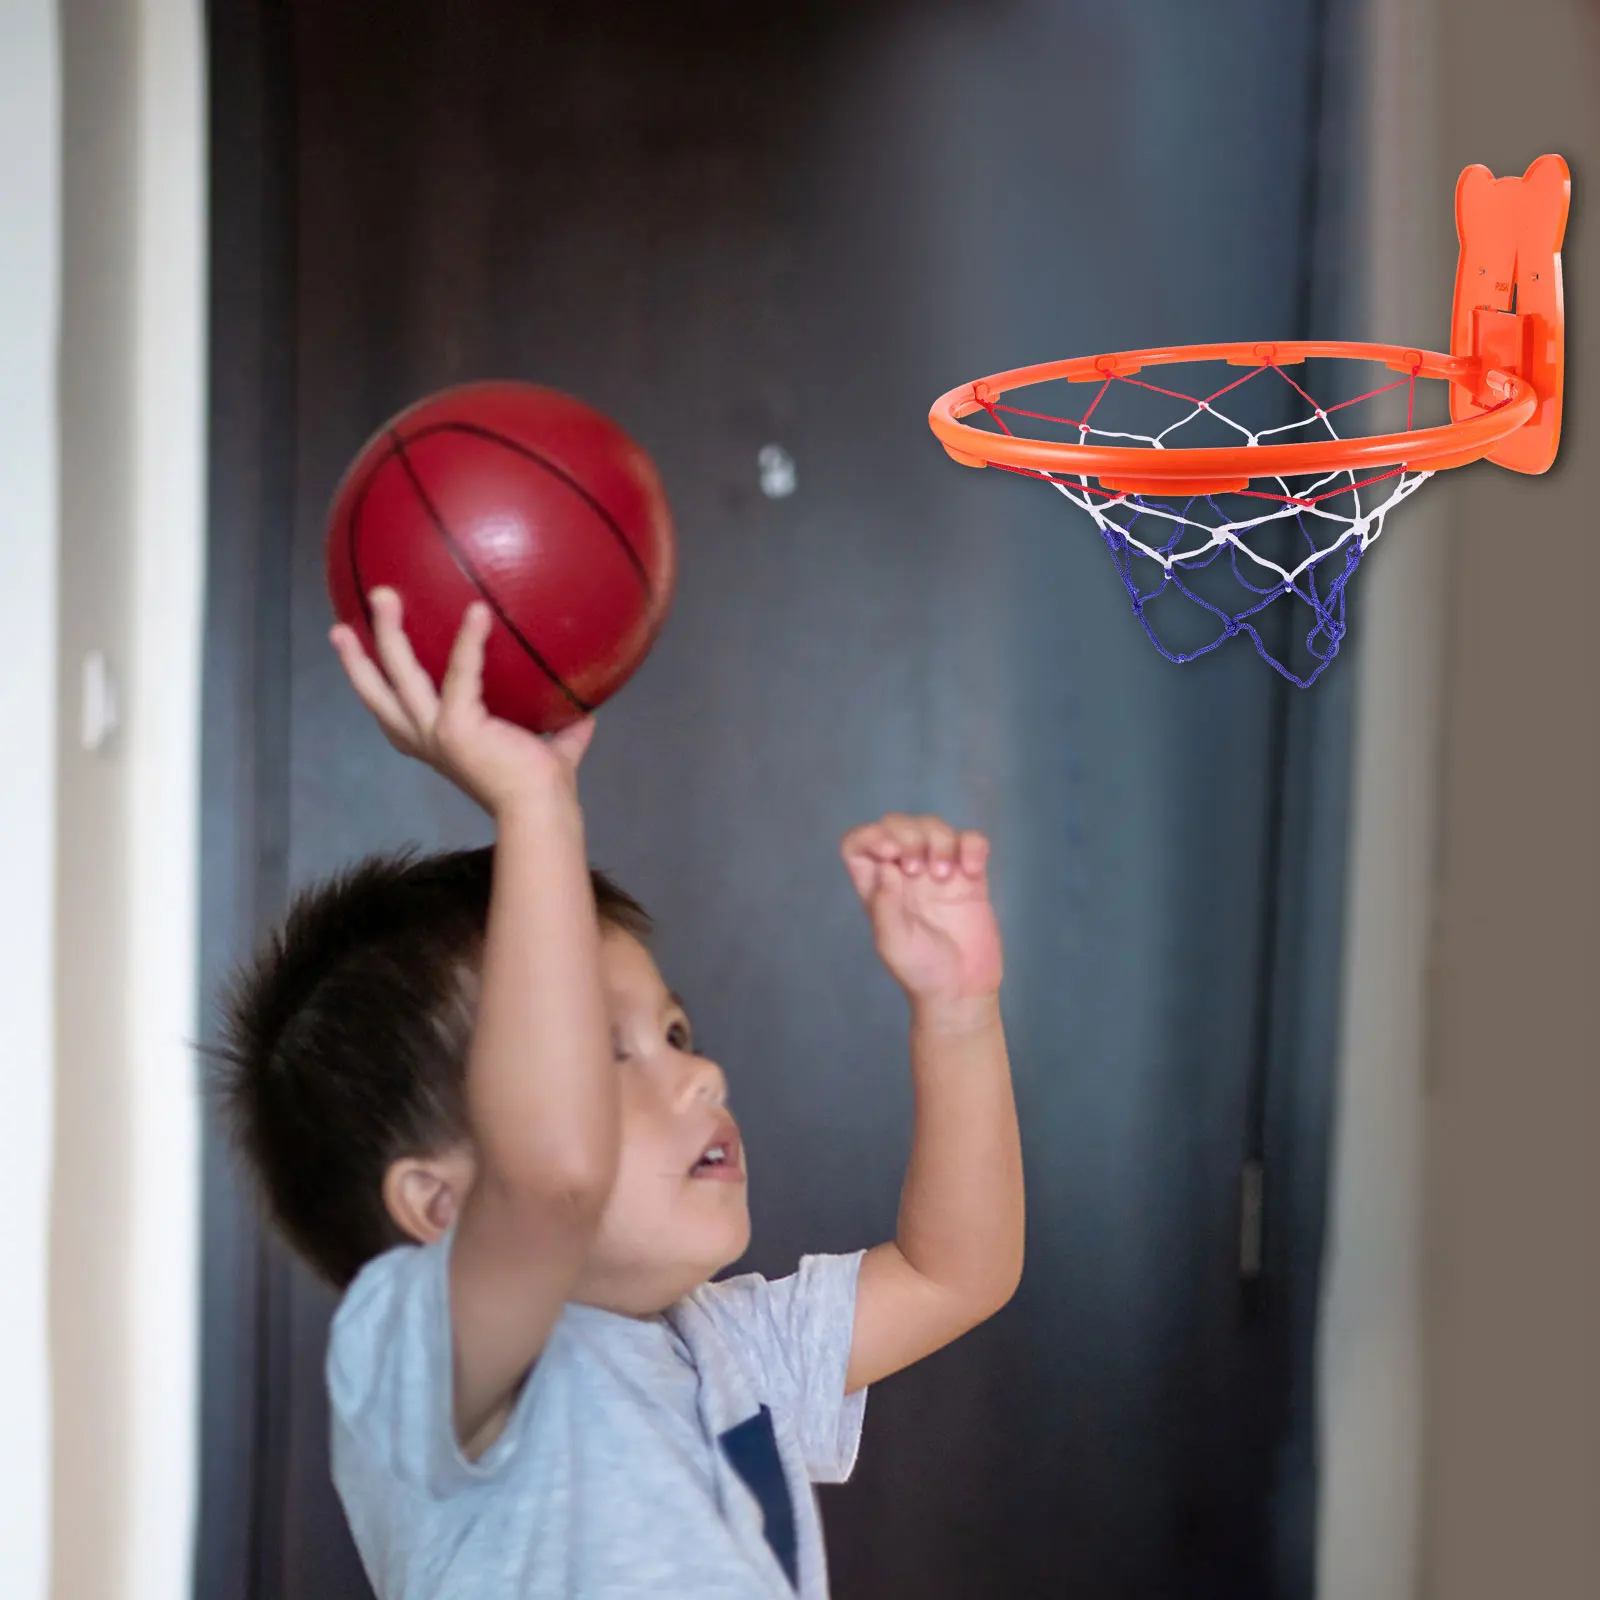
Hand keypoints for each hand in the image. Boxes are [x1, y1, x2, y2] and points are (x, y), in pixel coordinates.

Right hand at [330, 588, 593, 816]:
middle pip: (378, 693)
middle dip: (356, 658)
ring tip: (382, 595)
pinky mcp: (456, 727)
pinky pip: (460, 673)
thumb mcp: (547, 753)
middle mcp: (426, 739)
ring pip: (400, 675)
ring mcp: (436, 733)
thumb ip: (560, 732)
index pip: (393, 715)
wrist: (541, 810)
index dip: (371, 687)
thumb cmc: (542, 789)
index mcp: (437, 745)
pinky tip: (478, 612)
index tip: (357, 660)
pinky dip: (469, 641)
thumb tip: (587, 714)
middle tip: (340, 623)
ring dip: (388, 633)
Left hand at [841, 815, 1002, 1014]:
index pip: (859, 844)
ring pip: (934, 827)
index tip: (889, 852)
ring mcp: (938, 871)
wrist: (961, 991)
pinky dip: (972, 846)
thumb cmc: (920, 971)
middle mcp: (904, 873)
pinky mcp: (970, 877)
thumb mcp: (892, 943)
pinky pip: (971, 842)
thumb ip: (884, 905)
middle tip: (915, 869)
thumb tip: (885, 866)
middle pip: (897, 825)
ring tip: (943, 875)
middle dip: (907, 834)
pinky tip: (972, 871)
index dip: (869, 836)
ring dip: (939, 841)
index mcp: (877, 886)